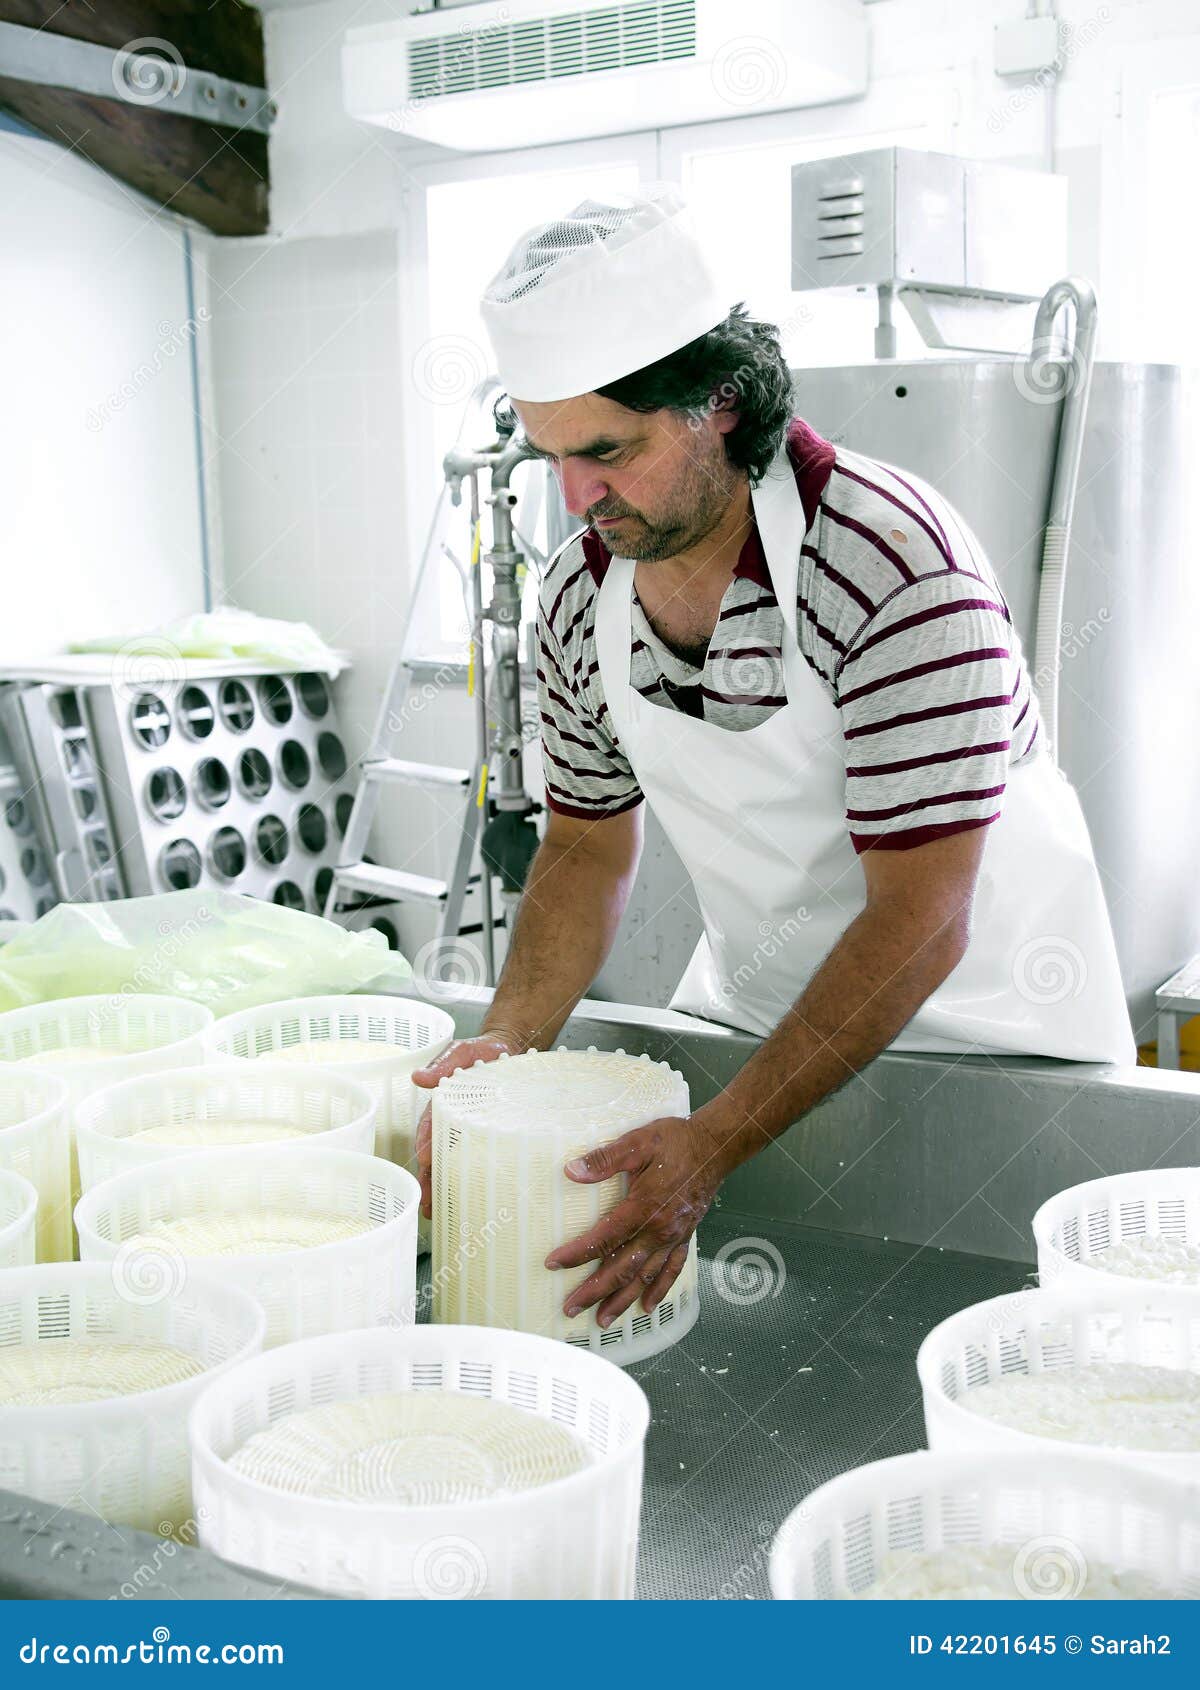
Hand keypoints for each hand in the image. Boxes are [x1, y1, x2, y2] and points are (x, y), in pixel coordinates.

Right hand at [411, 1032, 524, 1218]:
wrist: (511, 1050)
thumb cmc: (480, 1052)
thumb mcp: (460, 1053)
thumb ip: (442, 1064)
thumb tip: (418, 1077)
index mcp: (442, 1105)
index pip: (430, 1127)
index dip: (427, 1143)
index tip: (425, 1159)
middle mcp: (453, 1122)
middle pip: (437, 1155)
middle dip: (429, 1179)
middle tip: (426, 1202)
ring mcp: (470, 1131)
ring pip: (454, 1163)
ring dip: (444, 1187)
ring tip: (438, 1212)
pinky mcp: (490, 1136)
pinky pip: (479, 1160)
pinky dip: (471, 1179)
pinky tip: (469, 1199)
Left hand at [545, 1112, 730, 1327]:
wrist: (715, 1147)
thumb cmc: (676, 1141)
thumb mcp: (637, 1142)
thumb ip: (604, 1160)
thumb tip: (571, 1171)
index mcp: (643, 1207)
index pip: (604, 1238)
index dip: (577, 1253)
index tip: (554, 1264)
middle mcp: (658, 1229)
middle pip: (621, 1268)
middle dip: (594, 1291)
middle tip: (570, 1307)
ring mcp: (673, 1236)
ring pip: (644, 1276)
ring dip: (622, 1300)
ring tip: (602, 1319)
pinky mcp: (685, 1236)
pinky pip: (671, 1270)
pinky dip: (658, 1289)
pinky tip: (646, 1305)